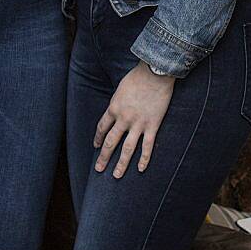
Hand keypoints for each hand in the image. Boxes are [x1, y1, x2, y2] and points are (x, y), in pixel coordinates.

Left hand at [94, 61, 174, 177]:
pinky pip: (147, 146)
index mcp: (114, 108)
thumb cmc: (137, 77)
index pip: (102, 127)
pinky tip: (140, 169)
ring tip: (116, 176)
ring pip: (127, 149)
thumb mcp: (121, 88)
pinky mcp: (152, 126)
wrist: (154, 73)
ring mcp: (138, 124)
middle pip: (111, 142)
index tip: (96, 146)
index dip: (98, 138)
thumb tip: (116, 111)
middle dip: (104, 157)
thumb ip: (118, 102)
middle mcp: (123, 119)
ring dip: (121, 164)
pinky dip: (144, 159)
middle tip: (98, 169)